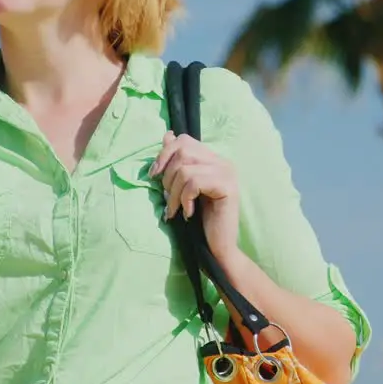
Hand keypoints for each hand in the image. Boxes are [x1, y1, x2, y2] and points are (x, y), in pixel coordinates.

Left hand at [150, 132, 240, 257]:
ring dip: (174, 193)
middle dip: (168, 176)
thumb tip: (167, 135)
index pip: (184, 140)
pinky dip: (185, 199)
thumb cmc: (200, 221)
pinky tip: (188, 213)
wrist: (218, 248)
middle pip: (183, 151)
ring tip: (176, 209)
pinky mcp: (228, 187)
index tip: (154, 175)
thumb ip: (178, 163)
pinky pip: (194, 183)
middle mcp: (223, 162)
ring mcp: (227, 173)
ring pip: (186, 169)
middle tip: (169, 198)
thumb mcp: (183, 188)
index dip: (165, 154)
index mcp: (213, 159)